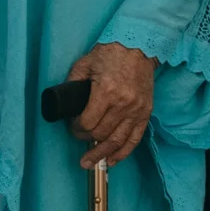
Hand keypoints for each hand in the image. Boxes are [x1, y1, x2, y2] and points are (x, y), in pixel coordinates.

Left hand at [66, 42, 156, 167]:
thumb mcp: (84, 64)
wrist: (138, 47)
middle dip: (86, 139)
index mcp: (106, 91)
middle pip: (100, 134)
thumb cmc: (109, 54)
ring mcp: (136, 110)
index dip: (76, 129)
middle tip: (79, 138)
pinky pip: (134, 139)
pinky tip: (112, 161)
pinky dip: (123, 153)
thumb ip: (72, 83)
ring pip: (117, 141)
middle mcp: (123, 104)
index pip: (87, 123)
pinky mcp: (145, 112)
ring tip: (90, 163)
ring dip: (102, 155)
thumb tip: (64, 104)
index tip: (72, 127)